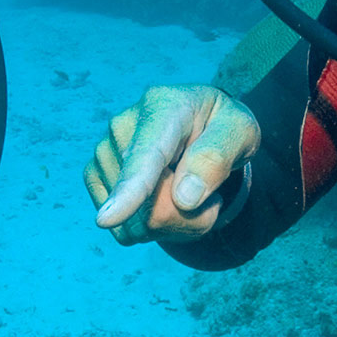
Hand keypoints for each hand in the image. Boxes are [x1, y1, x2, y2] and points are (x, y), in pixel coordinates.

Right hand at [84, 84, 257, 245]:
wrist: (201, 124)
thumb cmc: (222, 127)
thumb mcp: (241, 132)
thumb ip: (217, 157)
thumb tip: (184, 197)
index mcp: (163, 106)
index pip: (145, 156)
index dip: (130, 191)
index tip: (108, 220)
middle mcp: (123, 126)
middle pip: (147, 204)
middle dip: (187, 217)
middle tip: (211, 196)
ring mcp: (104, 152)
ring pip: (134, 224)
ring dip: (173, 224)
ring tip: (188, 193)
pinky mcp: (95, 175)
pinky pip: (123, 229)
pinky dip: (152, 229)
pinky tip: (164, 201)